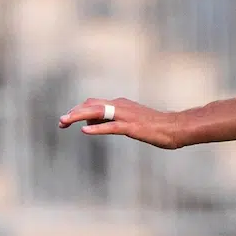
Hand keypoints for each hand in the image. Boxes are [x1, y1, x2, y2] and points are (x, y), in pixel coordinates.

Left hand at [59, 96, 186, 148]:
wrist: (175, 127)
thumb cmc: (154, 127)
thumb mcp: (129, 121)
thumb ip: (110, 121)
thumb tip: (90, 125)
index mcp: (119, 104)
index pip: (93, 103)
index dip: (77, 110)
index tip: (66, 120)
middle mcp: (120, 106)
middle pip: (91, 105)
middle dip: (74, 112)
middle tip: (61, 122)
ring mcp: (126, 116)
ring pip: (97, 112)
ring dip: (79, 116)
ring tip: (65, 122)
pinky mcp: (132, 126)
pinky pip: (111, 127)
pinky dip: (97, 128)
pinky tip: (85, 131)